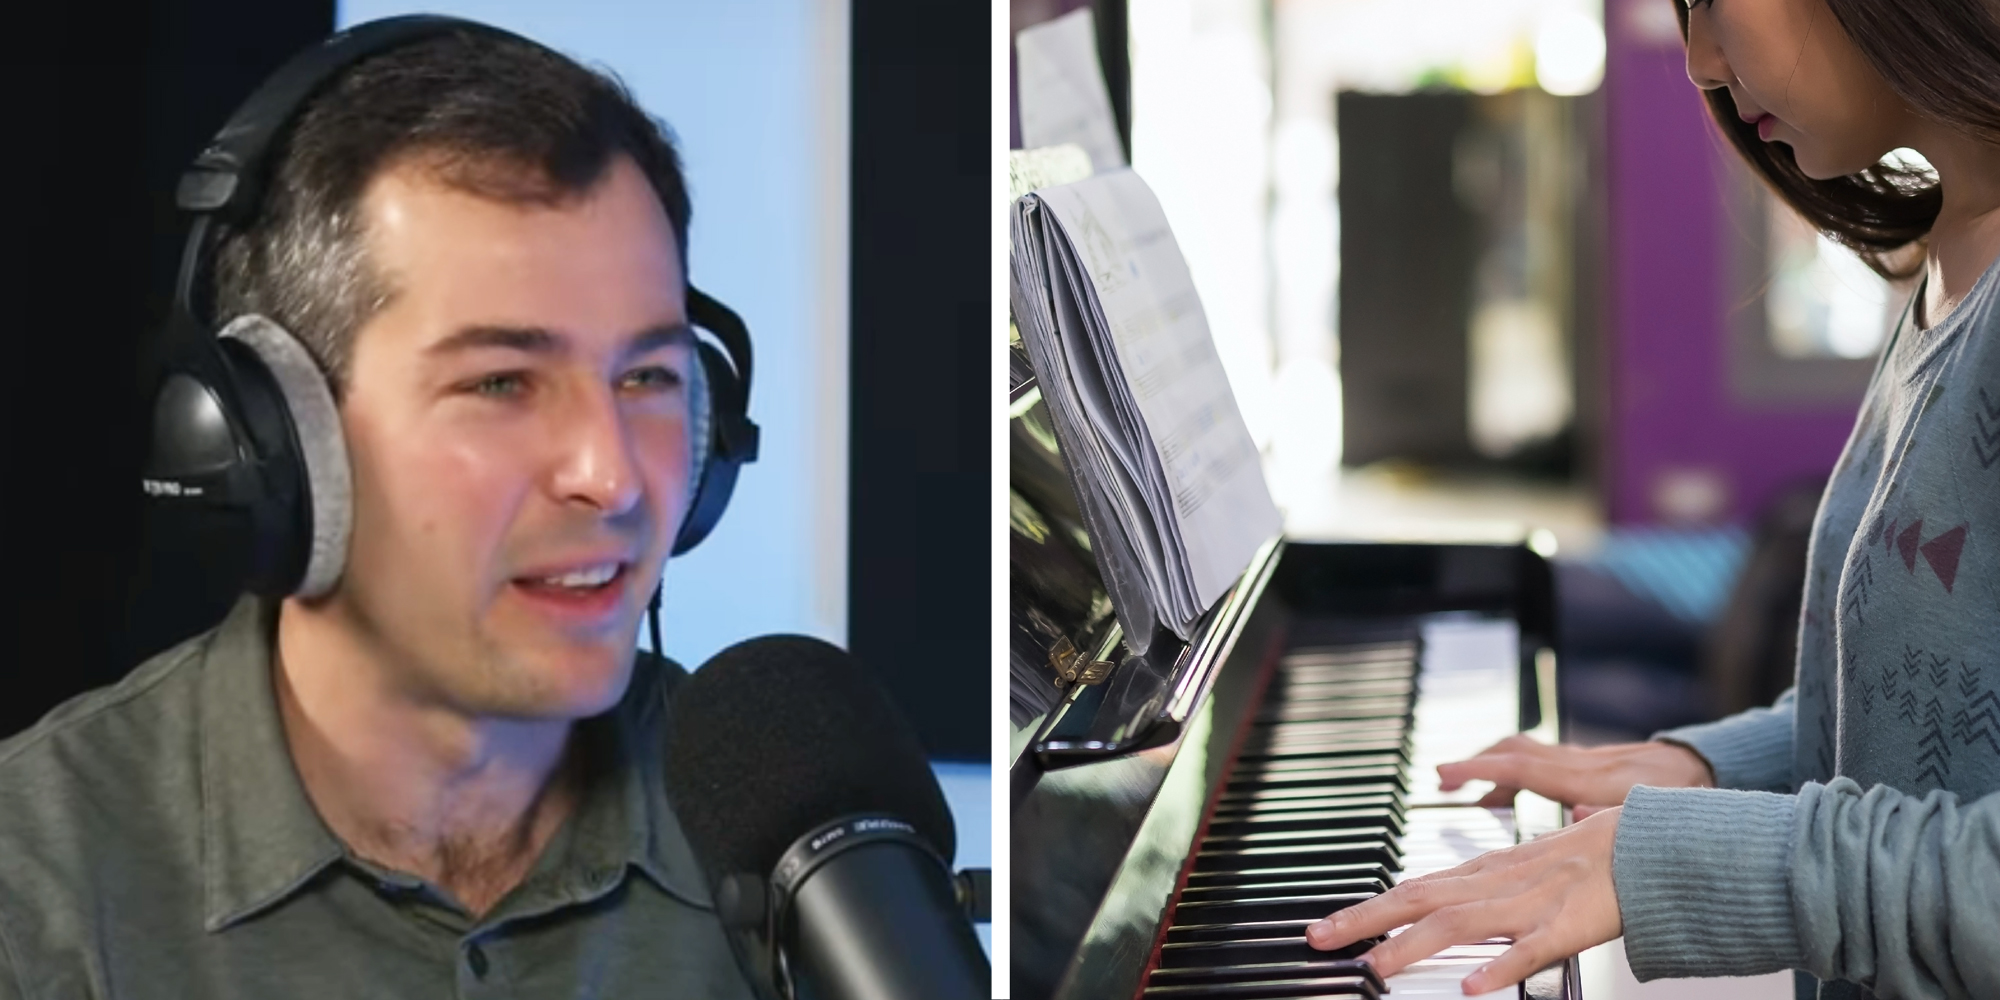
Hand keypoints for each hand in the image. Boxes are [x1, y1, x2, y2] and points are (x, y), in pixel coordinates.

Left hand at [1305, 806, 1625, 993]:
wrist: (1652, 842)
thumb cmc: (1591, 856)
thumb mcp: (1524, 867)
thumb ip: (1483, 884)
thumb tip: (1441, 900)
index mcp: (1486, 872)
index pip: (1413, 888)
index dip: (1367, 907)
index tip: (1328, 926)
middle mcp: (1498, 884)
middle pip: (1419, 900)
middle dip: (1364, 920)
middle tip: (1320, 938)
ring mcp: (1532, 904)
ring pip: (1461, 924)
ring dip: (1413, 946)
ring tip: (1375, 966)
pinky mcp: (1568, 926)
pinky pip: (1530, 950)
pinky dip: (1500, 966)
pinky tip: (1473, 987)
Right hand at [1438, 735, 1713, 817]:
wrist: (1707, 769)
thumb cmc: (1685, 799)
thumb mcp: (1653, 816)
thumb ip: (1610, 817)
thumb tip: (1573, 815)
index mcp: (1589, 779)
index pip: (1522, 769)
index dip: (1480, 770)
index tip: (1447, 774)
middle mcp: (1579, 764)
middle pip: (1514, 752)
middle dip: (1474, 762)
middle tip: (1442, 779)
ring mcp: (1582, 762)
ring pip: (1523, 752)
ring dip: (1490, 764)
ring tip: (1463, 787)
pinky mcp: (1586, 765)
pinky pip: (1538, 761)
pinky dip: (1512, 772)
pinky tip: (1506, 792)